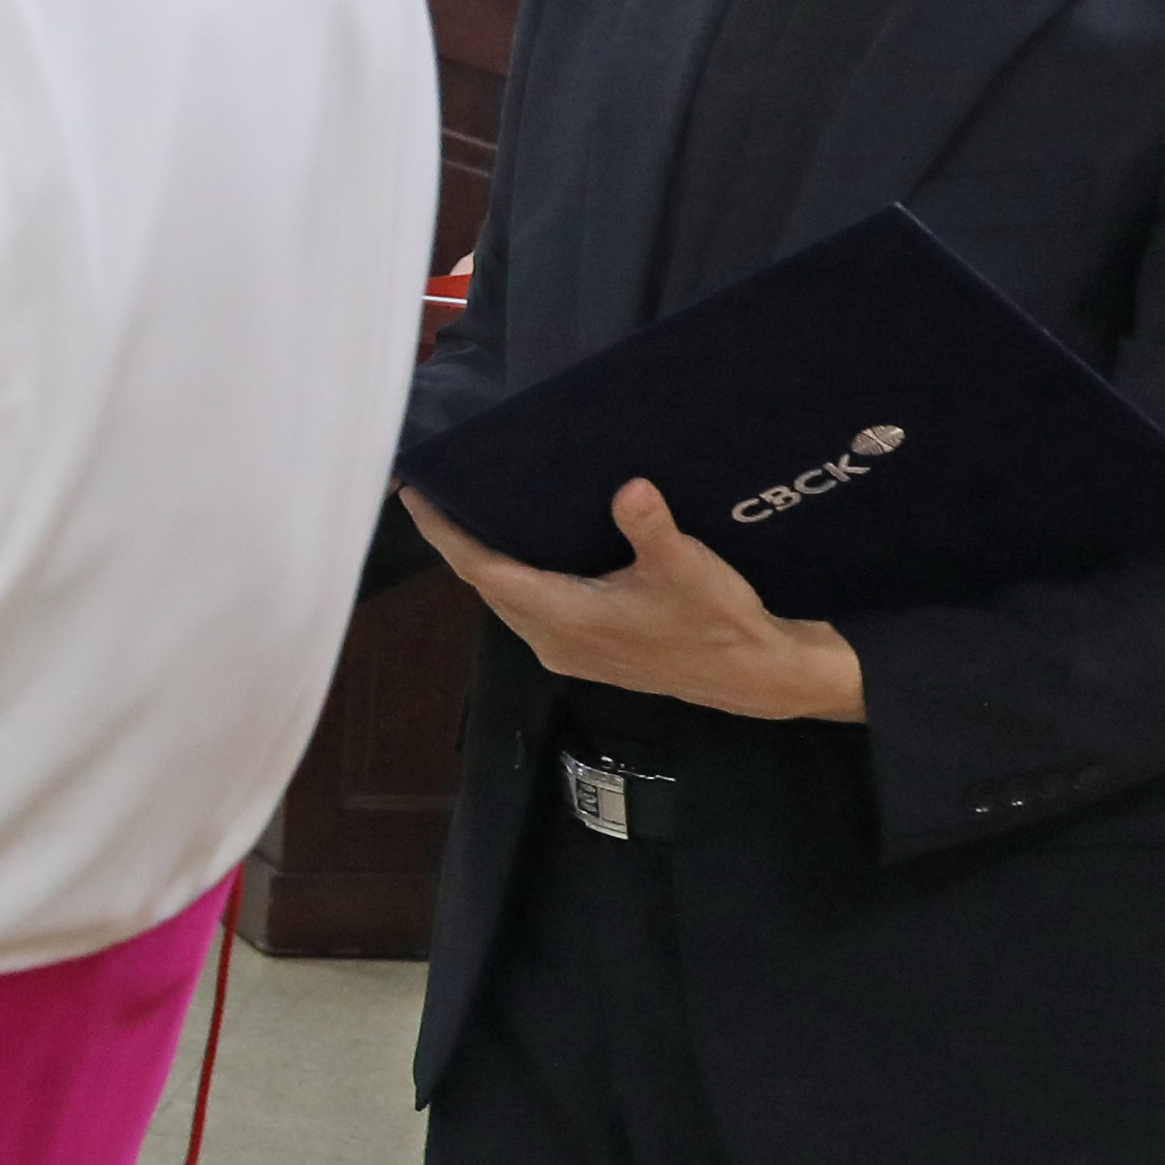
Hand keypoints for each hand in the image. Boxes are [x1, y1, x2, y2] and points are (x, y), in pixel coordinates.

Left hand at [403, 482, 864, 723]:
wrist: (750, 674)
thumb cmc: (716, 620)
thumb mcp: (687, 567)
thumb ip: (651, 528)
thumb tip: (630, 490)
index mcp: (563, 617)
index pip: (481, 569)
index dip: (444, 532)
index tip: (415, 495)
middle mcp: (550, 639)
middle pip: (484, 584)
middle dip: (456, 540)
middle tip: (436, 491)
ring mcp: (564, 651)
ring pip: (504, 600)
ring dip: (483, 561)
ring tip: (466, 514)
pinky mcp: (582, 654)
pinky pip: (526, 609)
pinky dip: (511, 579)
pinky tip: (518, 551)